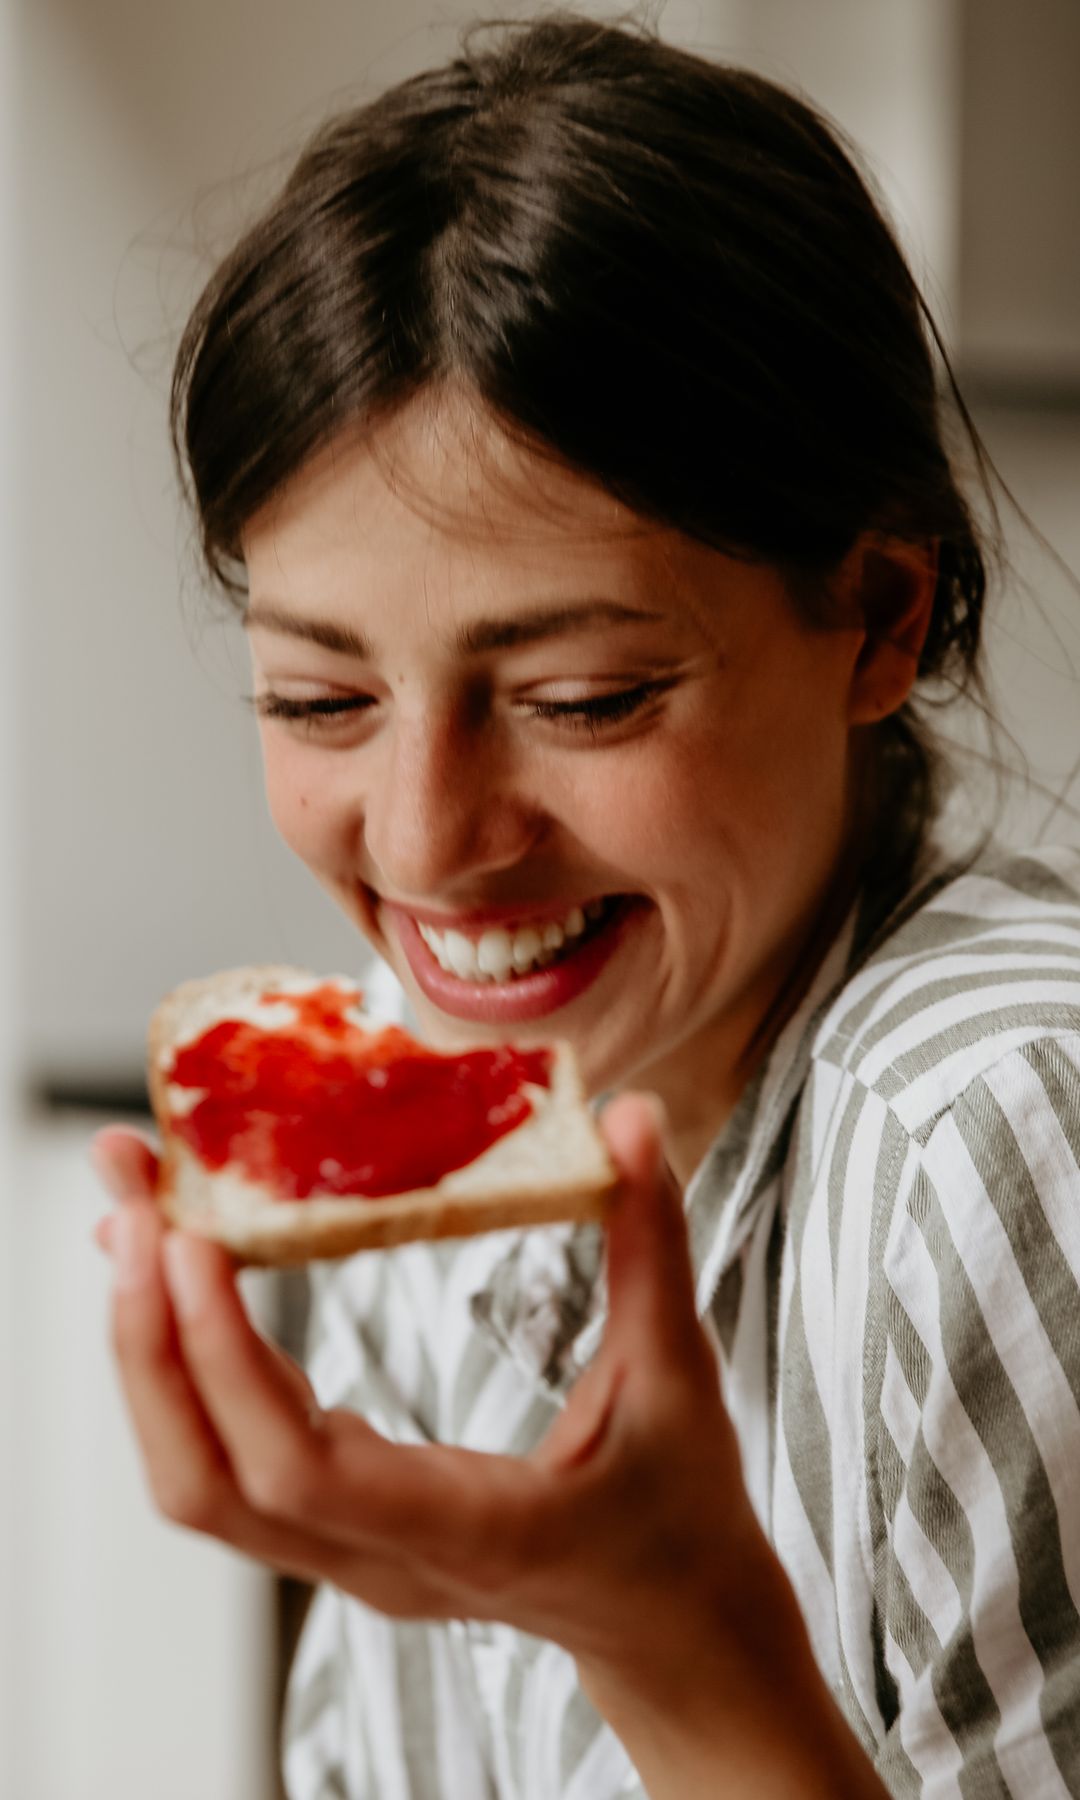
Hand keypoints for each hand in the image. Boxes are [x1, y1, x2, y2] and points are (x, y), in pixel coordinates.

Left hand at [92, 1102, 878, 1795]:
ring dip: (148, 1346)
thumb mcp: (681, 1376)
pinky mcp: (331, 1527)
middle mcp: (381, 1557)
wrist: (671, 1627)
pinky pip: (221, 1457)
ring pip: (195, 1477)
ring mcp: (345, 1553)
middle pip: (208, 1481)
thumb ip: (653, 1242)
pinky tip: (178, 1273)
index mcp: (471, 1530)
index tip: (195, 1244)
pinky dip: (182, 1364)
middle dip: (148, 1337)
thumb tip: (631, 1117)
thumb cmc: (679, 1513)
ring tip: (134, 1217)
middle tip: (131, 1198)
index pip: (305, 1474)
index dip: (230, 1363)